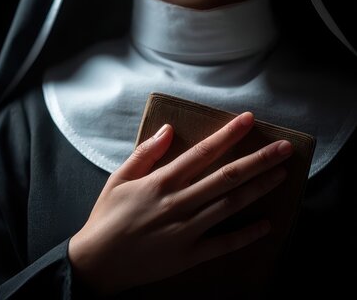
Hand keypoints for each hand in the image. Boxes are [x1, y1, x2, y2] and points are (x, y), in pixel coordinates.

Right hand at [68, 112, 292, 293]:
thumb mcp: (118, 179)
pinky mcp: (189, 255)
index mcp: (160, 182)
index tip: (248, 120)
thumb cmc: (106, 218)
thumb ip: (145, 154)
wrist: (97, 262)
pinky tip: (266, 224)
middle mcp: (177, 203)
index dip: (227, 135)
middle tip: (285, 148)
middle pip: (226, 177)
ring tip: (282, 176)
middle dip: (258, 160)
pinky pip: (224, 243)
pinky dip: (246, 234)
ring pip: (230, 205)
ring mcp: (186, 230)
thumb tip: (167, 129)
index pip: (201, 153)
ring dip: (258, 189)